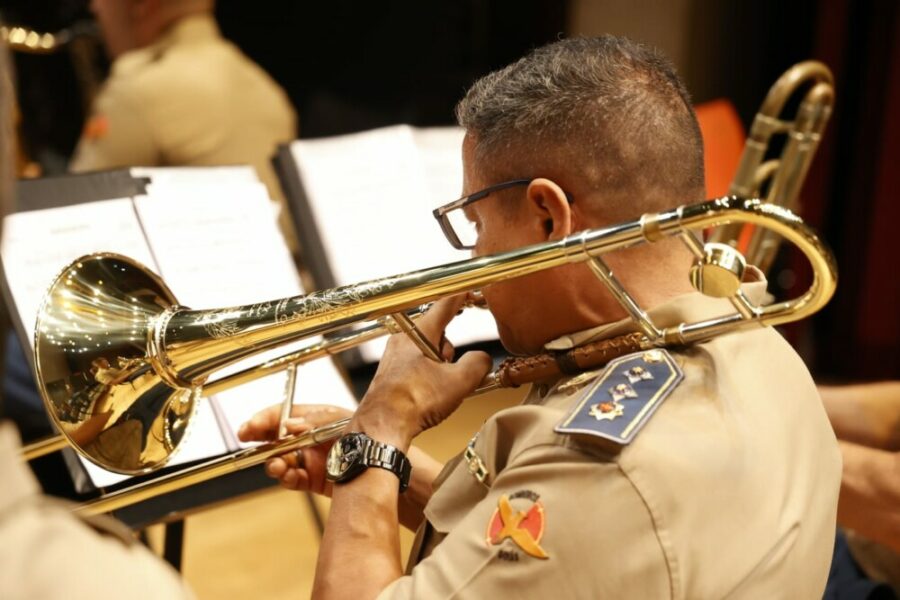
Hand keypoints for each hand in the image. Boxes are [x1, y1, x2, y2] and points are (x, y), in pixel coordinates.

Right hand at [238, 403, 352, 494]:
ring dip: (273, 462)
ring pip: (280, 460)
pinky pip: (292, 478)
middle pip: (275, 438)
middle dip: (260, 440)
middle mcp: (307, 438)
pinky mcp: (312, 479)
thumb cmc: (363, 435)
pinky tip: (288, 475)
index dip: (263, 420)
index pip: (281, 415)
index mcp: (312, 419)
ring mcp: (308, 459)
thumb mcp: (336, 422)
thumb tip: (286, 426)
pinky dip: (286, 478)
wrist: (380, 464)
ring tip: (276, 464)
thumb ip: (311, 423)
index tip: (248, 426)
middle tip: (247, 442)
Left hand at [353, 294, 491, 447]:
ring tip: (438, 391)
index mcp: (418, 333)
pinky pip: (417, 367)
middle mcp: (402, 340)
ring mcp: (394, 357)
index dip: (460, 297)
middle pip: (438, 334)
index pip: (444, 305)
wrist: (382, 427)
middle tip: (452, 373)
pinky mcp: (390, 374)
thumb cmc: (413, 402)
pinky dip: (428, 378)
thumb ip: (478, 364)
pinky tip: (427, 397)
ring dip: (439, 368)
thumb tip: (482, 360)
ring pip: (428, 353)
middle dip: (450, 352)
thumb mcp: (458, 382)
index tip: (469, 291)